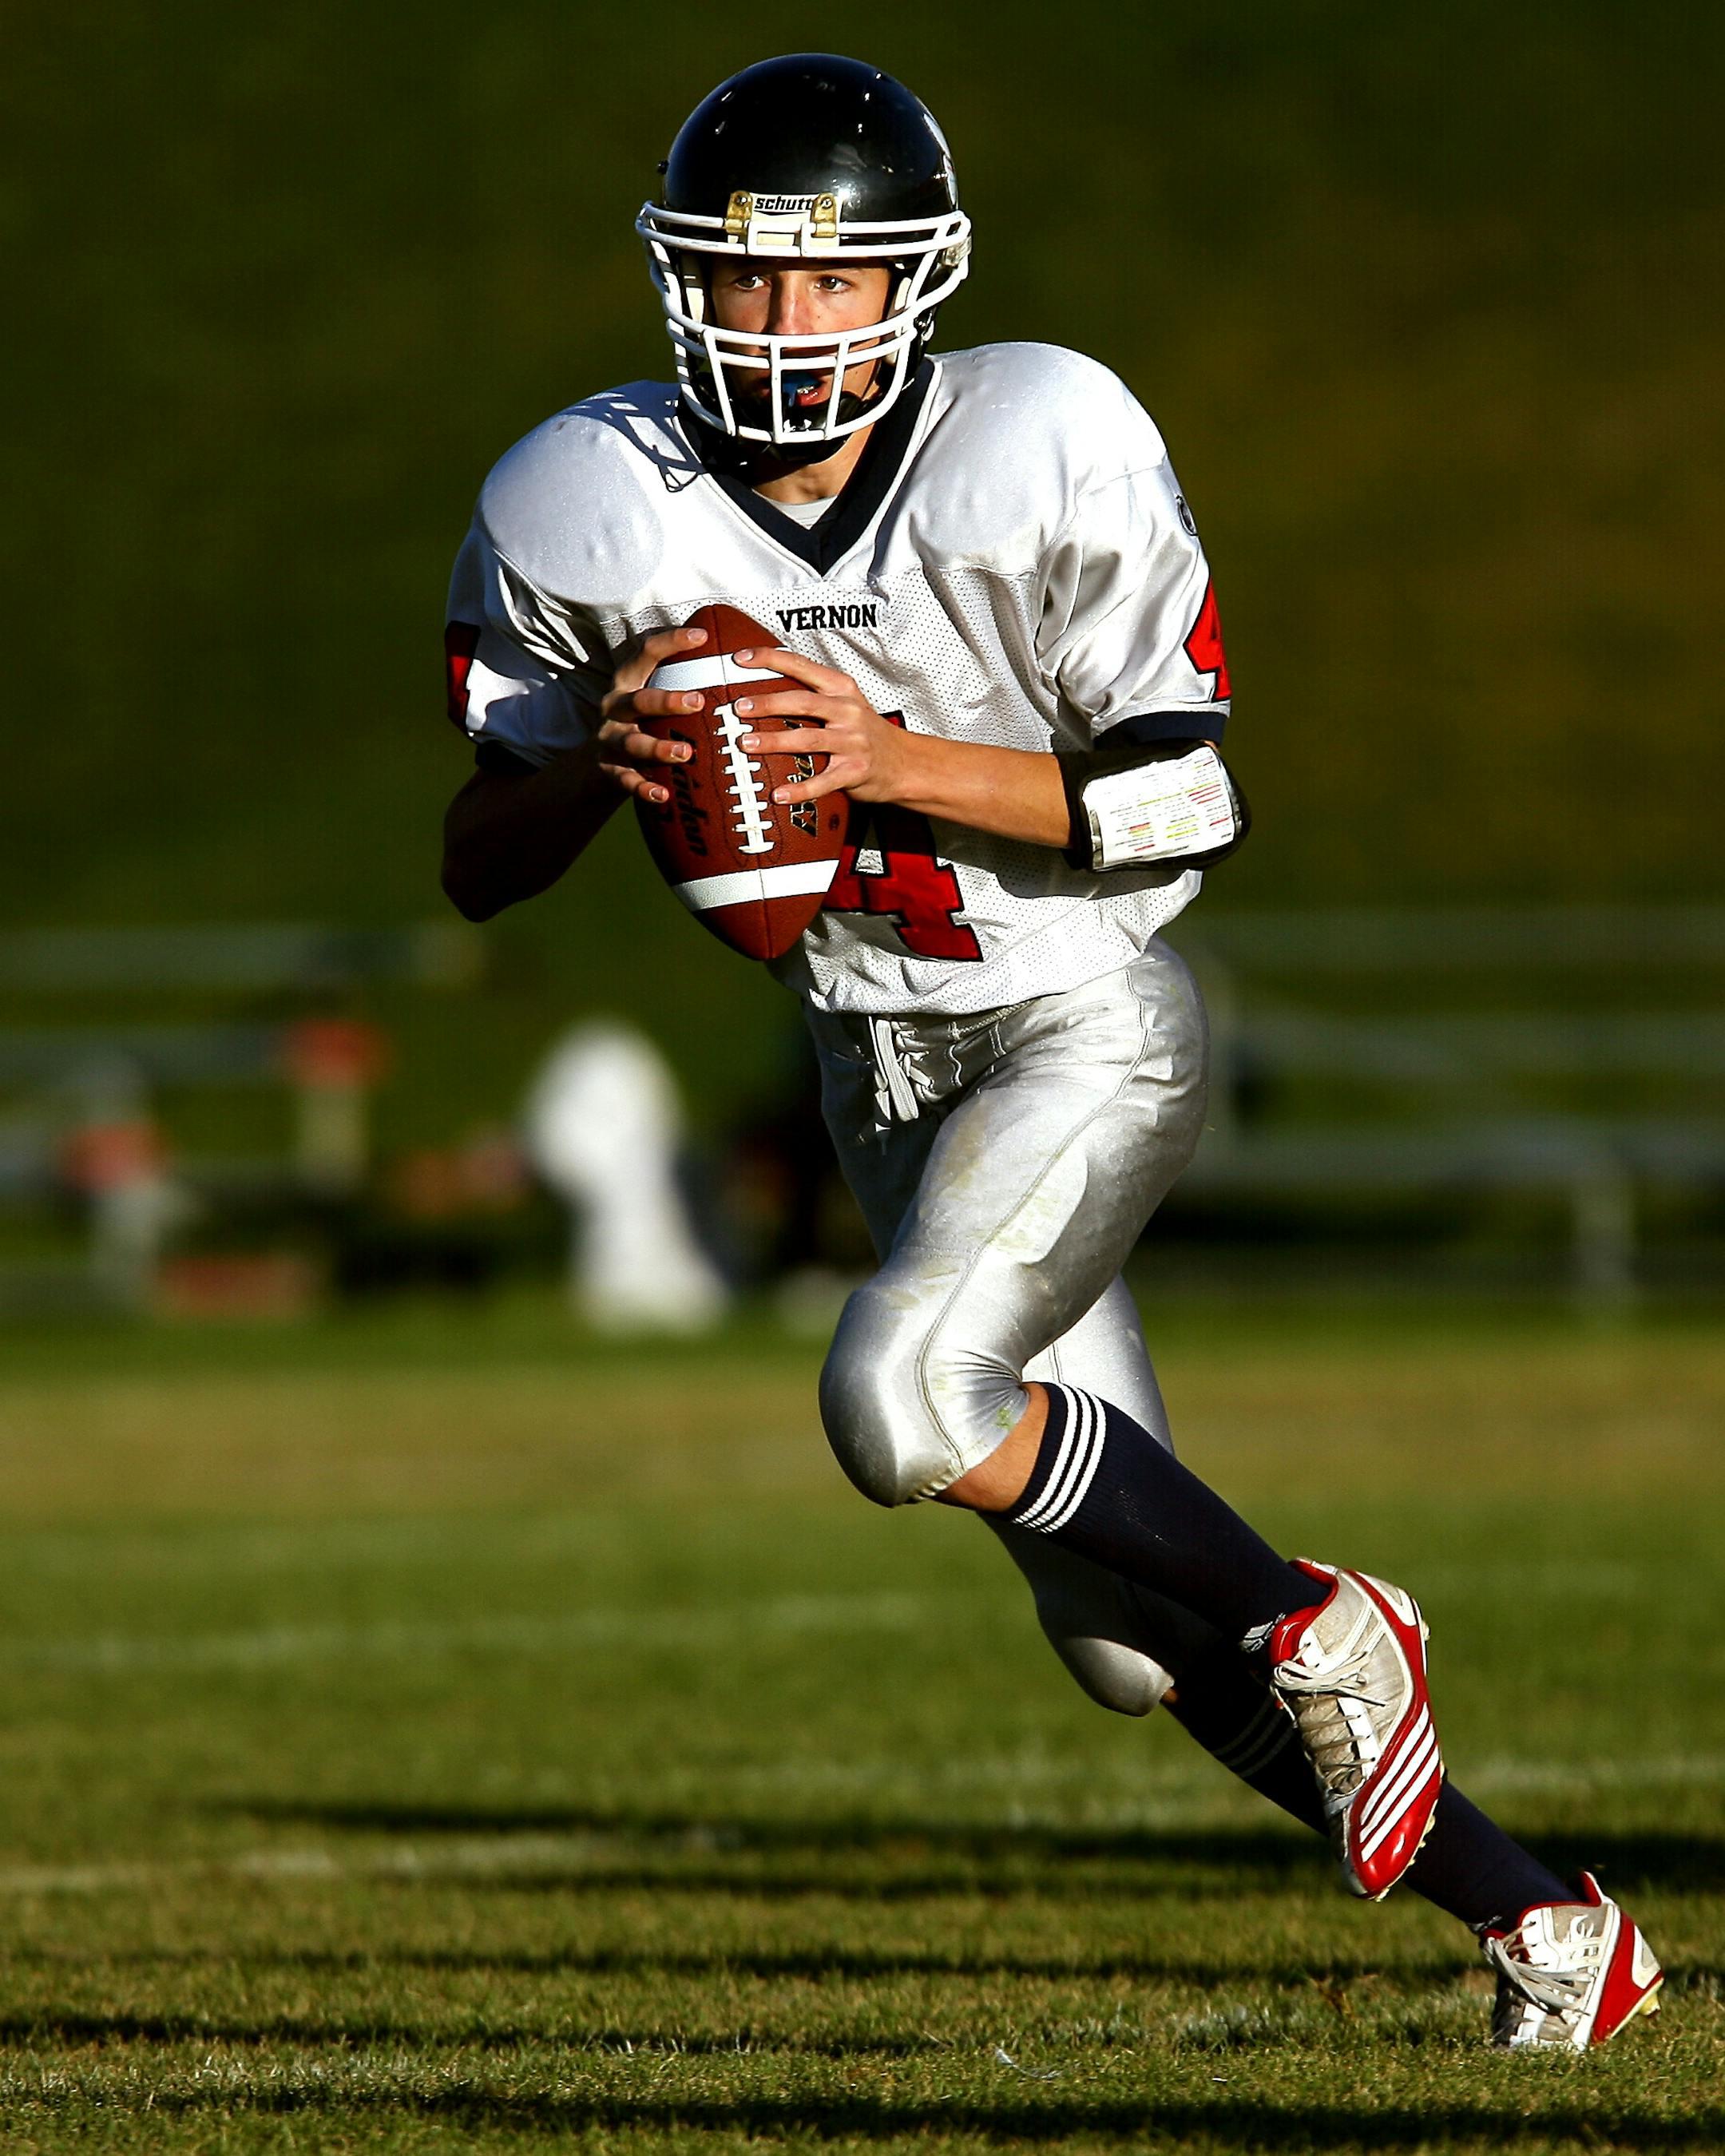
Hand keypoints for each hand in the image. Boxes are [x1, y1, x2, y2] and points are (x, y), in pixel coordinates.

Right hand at [594, 626, 708, 805]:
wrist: (595, 762)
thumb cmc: (641, 721)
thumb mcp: (651, 695)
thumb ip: (679, 680)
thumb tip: (737, 664)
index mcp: (628, 680)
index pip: (647, 652)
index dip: (672, 642)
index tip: (703, 635)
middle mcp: (615, 706)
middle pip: (639, 700)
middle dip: (668, 701)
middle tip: (699, 701)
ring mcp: (610, 739)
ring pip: (633, 742)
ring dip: (659, 748)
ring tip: (686, 754)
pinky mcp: (608, 769)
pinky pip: (626, 780)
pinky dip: (643, 789)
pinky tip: (663, 796)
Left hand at [734, 647, 915, 806]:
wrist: (904, 762)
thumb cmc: (866, 732)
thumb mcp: (846, 703)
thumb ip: (812, 694)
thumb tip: (763, 690)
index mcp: (841, 689)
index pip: (802, 666)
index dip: (770, 660)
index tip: (742, 659)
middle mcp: (848, 712)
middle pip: (802, 702)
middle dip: (767, 704)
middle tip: (739, 708)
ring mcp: (852, 742)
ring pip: (808, 740)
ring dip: (774, 741)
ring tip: (747, 744)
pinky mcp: (854, 772)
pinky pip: (822, 782)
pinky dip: (799, 789)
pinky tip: (778, 794)